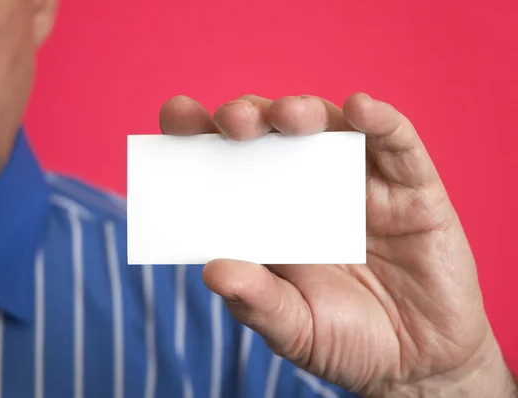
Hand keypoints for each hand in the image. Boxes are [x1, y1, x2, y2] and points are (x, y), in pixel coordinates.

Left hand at [159, 93, 515, 396]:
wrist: (420, 363)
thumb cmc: (347, 341)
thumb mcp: (294, 328)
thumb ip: (257, 302)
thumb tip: (213, 272)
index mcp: (270, 214)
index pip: (228, 162)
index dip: (201, 135)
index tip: (176, 117)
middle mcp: (309, 188)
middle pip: (272, 133)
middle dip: (248, 117)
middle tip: (232, 123)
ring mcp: (361, 183)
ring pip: (329, 127)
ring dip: (304, 112)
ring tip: (286, 117)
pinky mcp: (413, 189)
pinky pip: (399, 144)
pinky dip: (381, 121)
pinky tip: (360, 108)